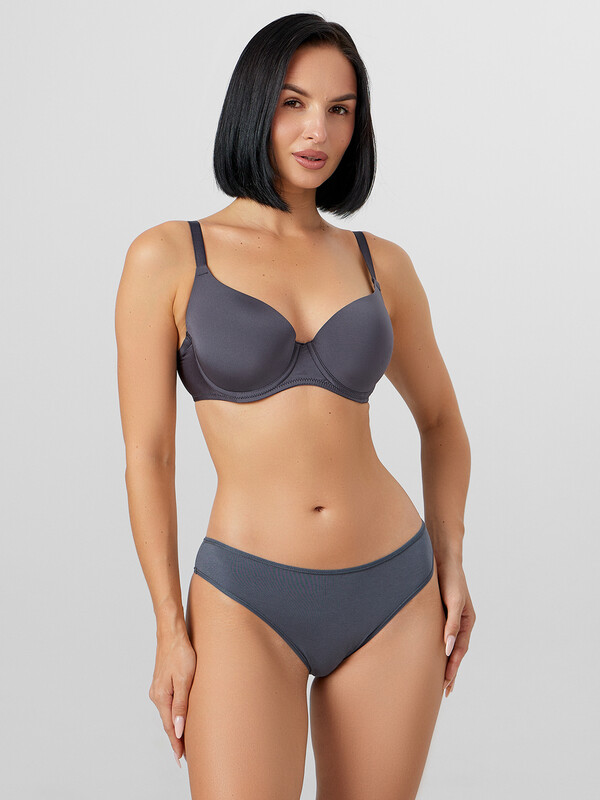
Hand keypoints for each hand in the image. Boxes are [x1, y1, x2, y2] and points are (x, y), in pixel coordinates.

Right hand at [148, 633, 196, 764]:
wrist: (171, 634)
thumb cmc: (180, 653)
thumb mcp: (185, 679)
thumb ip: (181, 705)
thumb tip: (177, 730)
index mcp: (161, 697)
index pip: (169, 727)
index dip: (176, 744)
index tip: (180, 759)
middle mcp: (156, 695)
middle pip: (167, 722)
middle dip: (175, 739)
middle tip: (183, 756)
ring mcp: (157, 689)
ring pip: (167, 714)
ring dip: (174, 727)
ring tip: (183, 741)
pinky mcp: (161, 683)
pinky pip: (167, 704)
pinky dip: (173, 715)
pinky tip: (178, 718)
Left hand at [436, 555, 475, 697]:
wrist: (442, 556)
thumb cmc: (450, 577)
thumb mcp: (453, 600)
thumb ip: (452, 623)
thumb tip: (448, 647)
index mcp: (467, 621)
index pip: (460, 650)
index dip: (453, 668)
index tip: (446, 685)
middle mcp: (459, 621)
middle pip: (456, 651)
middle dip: (450, 671)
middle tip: (444, 692)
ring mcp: (450, 617)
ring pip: (448, 645)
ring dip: (444, 662)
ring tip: (439, 680)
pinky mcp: (440, 611)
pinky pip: (440, 635)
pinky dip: (437, 648)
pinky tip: (430, 654)